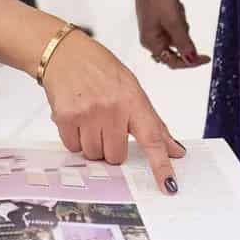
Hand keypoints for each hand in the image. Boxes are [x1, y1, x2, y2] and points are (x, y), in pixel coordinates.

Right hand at [41, 31, 186, 192]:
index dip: (161, 165)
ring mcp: (87, 113)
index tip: (168, 185)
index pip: (152, 138)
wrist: (64, 53)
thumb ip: (153, 122)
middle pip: (116, 156)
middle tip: (106, 126)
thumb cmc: (100, 69)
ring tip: (90, 119)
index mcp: (133, 99)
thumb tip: (175, 149)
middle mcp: (112, 107)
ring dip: (92, 144)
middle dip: (111, 147)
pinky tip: (76, 117)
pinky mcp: (65, 117)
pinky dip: (74, 138)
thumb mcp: (131, 88)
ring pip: (94, 154)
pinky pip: (73, 147)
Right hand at [135, 0, 207, 68]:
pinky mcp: (158, 19)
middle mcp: (151, 39)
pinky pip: (174, 24)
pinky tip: (175, 6)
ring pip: (177, 35)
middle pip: (176, 48)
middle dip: (183, 34)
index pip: (174, 62)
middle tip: (181, 17)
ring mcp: (154, 28)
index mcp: (151, 43)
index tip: (205, 58)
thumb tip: (191, 60)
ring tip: (176, 8)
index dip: (190, 62)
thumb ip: (183, 42)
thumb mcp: (174, 22)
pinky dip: (178, 17)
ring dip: (181, 23)